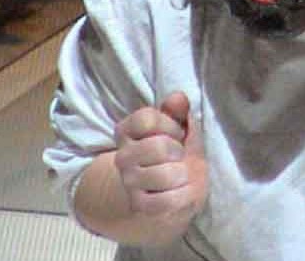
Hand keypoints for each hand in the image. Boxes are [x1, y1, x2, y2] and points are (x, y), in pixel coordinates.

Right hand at [113, 92, 207, 223]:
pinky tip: (182, 191)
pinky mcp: (138, 206)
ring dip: (182, 174)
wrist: (170, 188)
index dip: (171, 125)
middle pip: (158, 147)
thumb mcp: (178, 126)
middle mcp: (122, 156)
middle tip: (179, 156)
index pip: (148, 119)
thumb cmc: (175, 150)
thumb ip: (178, 110)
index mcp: (126, 130)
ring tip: (180, 174)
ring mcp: (128, 182)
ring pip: (165, 175)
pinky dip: (183, 196)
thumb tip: (179, 98)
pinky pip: (167, 201)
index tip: (176, 133)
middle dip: (179, 151)